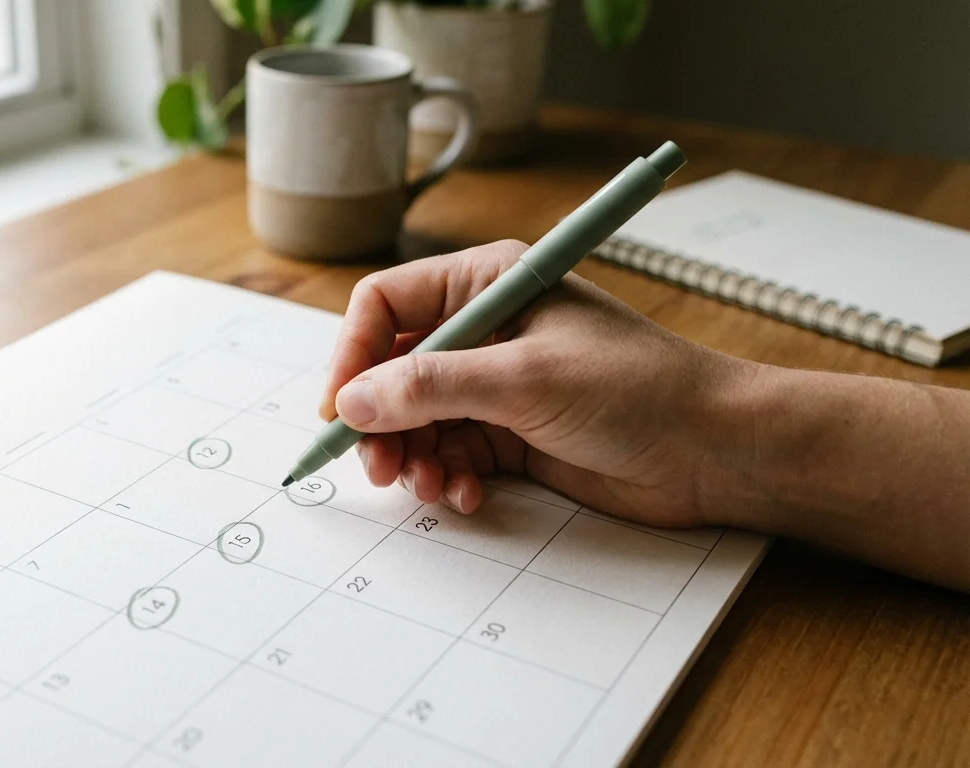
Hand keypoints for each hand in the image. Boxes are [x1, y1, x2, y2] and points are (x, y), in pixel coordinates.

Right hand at [319, 240, 753, 528]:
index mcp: (488, 283)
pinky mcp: (511, 434)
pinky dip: (447, 478)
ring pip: (415, 419)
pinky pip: (450, 453)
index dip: (353, 355)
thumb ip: (431, 387)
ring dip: (412, 457)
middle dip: (379, 420)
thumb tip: (353, 402)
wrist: (715, 450)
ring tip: (429, 487)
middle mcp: (485, 329)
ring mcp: (496, 384)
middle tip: (380, 467)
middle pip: (392, 369)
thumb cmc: (637, 389)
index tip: (339, 410)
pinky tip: (467, 496)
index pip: (386, 305)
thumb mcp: (524, 379)